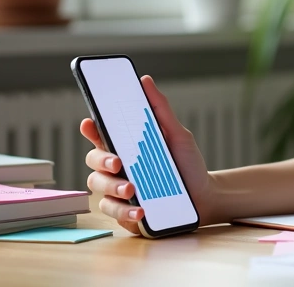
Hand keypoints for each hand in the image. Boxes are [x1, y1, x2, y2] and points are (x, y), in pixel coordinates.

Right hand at [80, 75, 218, 233]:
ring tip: (132, 189)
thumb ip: (160, 110)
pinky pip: (112, 211)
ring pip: (98, 186)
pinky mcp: (123, 212)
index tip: (90, 123)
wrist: (204, 197)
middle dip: (102, 160)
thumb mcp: (177, 135)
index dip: (91, 128)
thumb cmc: (187, 164)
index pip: (101, 134)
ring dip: (113, 187)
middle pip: (93, 159)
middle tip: (119, 163)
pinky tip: (140, 211)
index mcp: (126, 145)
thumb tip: (145, 80)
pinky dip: (125, 212)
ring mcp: (117, 189)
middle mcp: (117, 166)